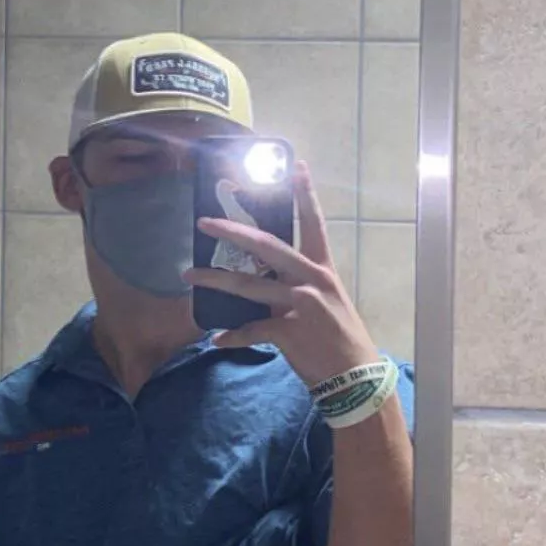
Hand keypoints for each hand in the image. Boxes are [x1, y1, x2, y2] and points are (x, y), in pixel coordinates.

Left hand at [187, 162, 376, 389]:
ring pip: (248, 286)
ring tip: (190, 276)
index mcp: (323, 270)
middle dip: (233, 232)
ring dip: (215, 281)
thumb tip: (265, 282)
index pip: (314, 225)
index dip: (305, 195)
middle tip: (206, 221)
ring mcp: (299, 305)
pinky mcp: (288, 331)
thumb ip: (298, 287)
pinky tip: (218, 338)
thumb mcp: (327, 304)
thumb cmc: (340, 340)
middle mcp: (311, 281)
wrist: (354, 377)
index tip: (296, 168)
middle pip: (267, 247)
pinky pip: (250, 329)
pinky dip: (232, 336)